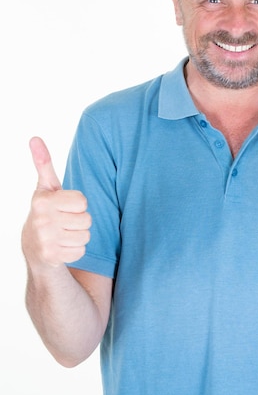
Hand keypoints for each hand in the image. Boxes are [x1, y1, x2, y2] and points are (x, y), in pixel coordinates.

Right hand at [22, 137, 90, 267]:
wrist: (33, 247)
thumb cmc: (47, 211)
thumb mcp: (46, 187)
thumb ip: (43, 163)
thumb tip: (34, 137)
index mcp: (42, 201)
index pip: (83, 201)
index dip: (78, 204)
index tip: (65, 207)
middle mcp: (41, 220)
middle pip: (86, 219)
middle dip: (80, 220)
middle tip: (64, 222)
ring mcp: (45, 240)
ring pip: (86, 236)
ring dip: (79, 236)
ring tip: (64, 234)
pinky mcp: (51, 257)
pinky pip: (81, 250)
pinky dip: (76, 250)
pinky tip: (63, 247)